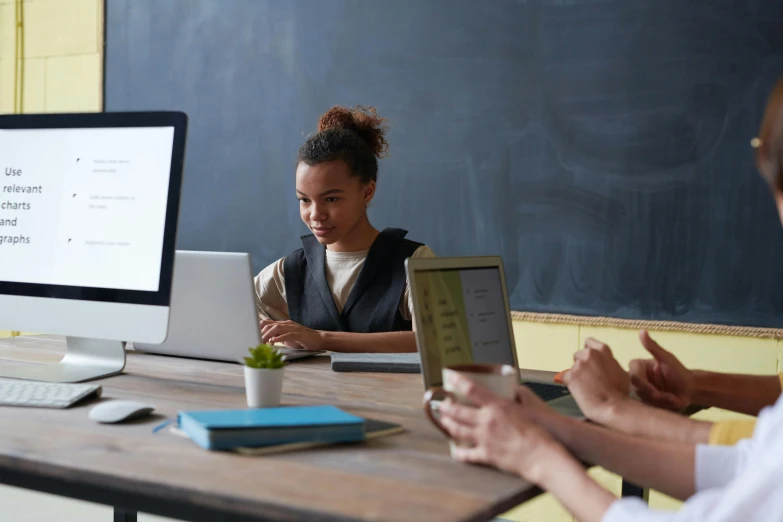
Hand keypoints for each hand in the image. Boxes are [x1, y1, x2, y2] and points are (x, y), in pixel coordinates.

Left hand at [260, 320, 323, 350]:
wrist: (318, 338)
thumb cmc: (302, 339)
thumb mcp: (287, 338)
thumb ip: (278, 337)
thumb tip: (268, 340)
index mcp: (283, 324)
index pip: (267, 323)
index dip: (259, 329)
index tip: (253, 337)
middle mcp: (287, 324)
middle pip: (269, 325)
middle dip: (261, 333)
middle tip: (256, 342)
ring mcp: (293, 328)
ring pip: (277, 328)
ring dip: (268, 335)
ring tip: (263, 342)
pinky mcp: (299, 334)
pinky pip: (287, 334)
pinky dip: (280, 338)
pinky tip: (274, 342)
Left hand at [436, 373, 567, 484]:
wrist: (542, 455)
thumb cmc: (539, 430)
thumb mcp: (529, 404)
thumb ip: (518, 395)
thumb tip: (513, 390)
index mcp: (497, 406)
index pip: (471, 389)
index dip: (457, 381)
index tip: (449, 376)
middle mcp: (486, 421)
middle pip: (458, 411)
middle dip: (446, 407)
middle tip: (442, 404)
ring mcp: (484, 438)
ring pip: (458, 430)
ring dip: (448, 425)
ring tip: (444, 421)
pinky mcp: (486, 455)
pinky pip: (467, 453)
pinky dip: (459, 452)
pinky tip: (455, 450)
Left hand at [561, 338, 630, 423]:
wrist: (613, 406)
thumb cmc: (621, 391)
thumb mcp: (620, 370)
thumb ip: (609, 363)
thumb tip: (602, 365)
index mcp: (602, 350)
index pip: (589, 342)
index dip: (588, 351)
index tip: (589, 359)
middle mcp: (589, 354)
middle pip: (578, 355)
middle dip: (582, 365)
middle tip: (589, 378)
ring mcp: (578, 365)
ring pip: (573, 368)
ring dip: (577, 375)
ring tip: (586, 387)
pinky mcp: (570, 376)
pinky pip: (565, 377)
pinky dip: (570, 383)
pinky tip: (579, 391)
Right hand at [629, 330, 692, 409]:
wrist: (691, 389)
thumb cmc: (679, 372)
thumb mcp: (667, 358)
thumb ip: (652, 347)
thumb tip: (642, 331)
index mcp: (638, 366)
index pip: (633, 375)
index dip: (643, 383)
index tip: (655, 390)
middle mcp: (636, 378)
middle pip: (636, 389)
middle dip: (653, 394)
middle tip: (666, 396)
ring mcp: (640, 390)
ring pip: (642, 399)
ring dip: (659, 400)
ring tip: (671, 397)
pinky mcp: (645, 401)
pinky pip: (647, 406)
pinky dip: (661, 405)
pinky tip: (670, 402)